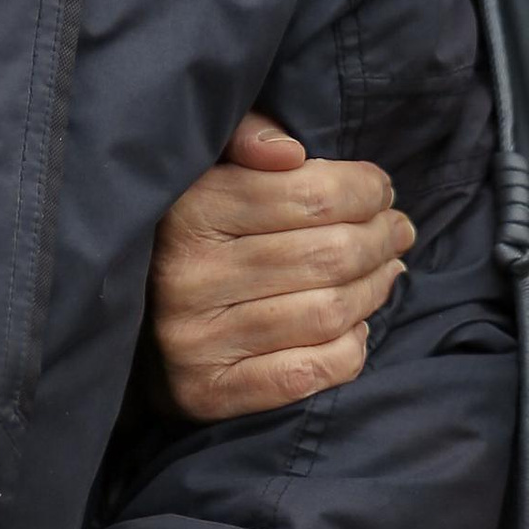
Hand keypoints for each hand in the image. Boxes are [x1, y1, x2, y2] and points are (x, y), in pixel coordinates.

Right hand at [149, 113, 414, 421]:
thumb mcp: (205, 165)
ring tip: (388, 270)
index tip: (380, 190)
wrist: (130, 322)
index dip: (364, 190)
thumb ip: (246, 135)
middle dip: (381, 237)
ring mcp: (196, 341)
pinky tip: (356, 327)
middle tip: (397, 230)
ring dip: (375, 288)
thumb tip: (289, 153)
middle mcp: (187, 276)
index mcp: (188, 210)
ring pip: (329, 312)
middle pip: (329, 255)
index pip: (311, 195)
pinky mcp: (209, 392)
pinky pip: (310, 371)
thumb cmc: (188, 229)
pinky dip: (350, 349)